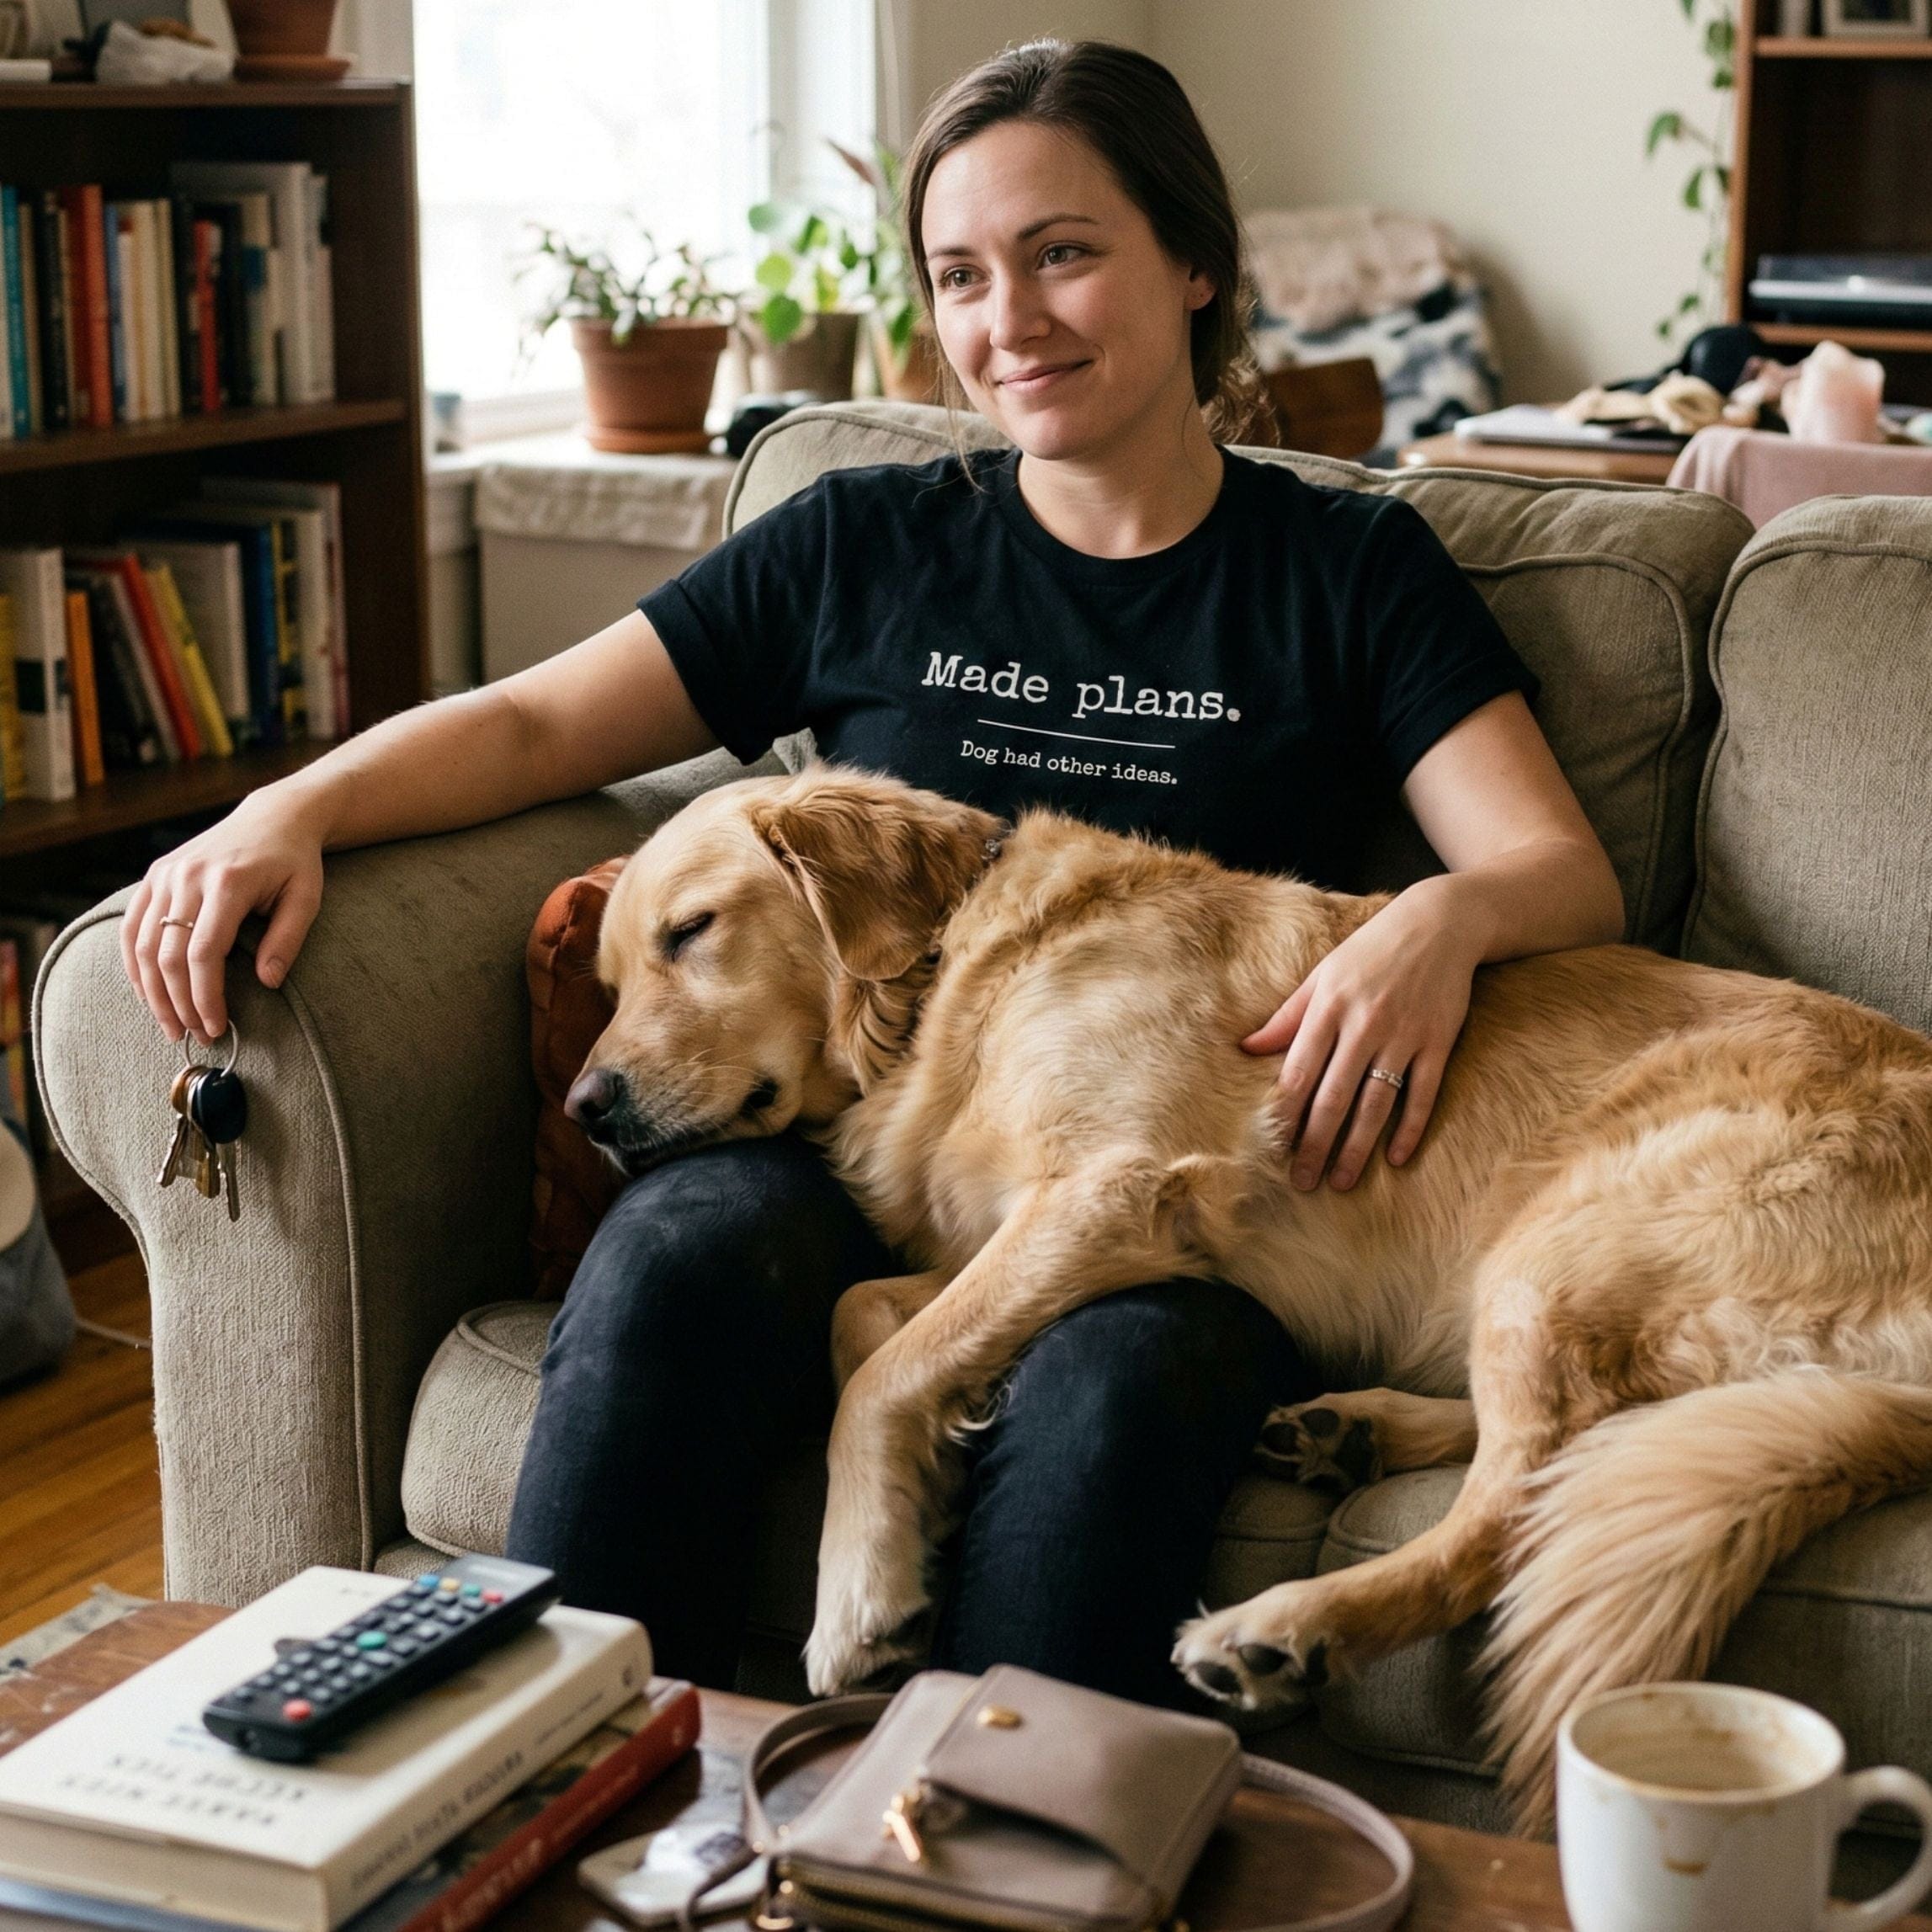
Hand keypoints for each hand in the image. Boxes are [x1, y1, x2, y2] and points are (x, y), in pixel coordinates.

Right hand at [121, 786, 328, 1045]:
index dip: (205, 997)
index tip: (217, 1027)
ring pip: (141, 944)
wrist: (273, 817)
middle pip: (167, 955)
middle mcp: (188, 876)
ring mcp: (165, 874)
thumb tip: (267, 983)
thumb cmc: (294, 862)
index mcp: (227, 883)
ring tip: (171, 1025)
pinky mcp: (154, 874)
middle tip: (195, 1036)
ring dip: (152, 992)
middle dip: (178, 1003)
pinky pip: (132, 926)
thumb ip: (288, 940)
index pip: (204, 954)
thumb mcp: (306, 898)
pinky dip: (134, 964)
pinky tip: (149, 993)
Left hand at [1242, 880, 1480, 1190]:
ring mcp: (1404, 1035)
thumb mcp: (1323, 974)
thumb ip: (1288, 1016)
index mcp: (1328, 1007)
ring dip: (1357, 1147)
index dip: (1285, 1113)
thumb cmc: (1371, 951)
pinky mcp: (1438, 1042)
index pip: (1299, 1071)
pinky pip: (1423, 1094)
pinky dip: (1410, 1128)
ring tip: (1342, 1182)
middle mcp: (1364, 1024)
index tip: (1270, 1147)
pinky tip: (1397, 1158)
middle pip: (1334, 1096)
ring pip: (1376, 1103)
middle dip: (1315, 1144)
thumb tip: (1246, 1048)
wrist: (1439, 924)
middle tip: (1302, 1183)